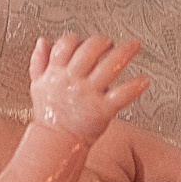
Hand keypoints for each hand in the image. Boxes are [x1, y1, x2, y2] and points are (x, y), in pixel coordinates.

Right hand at [28, 34, 146, 143]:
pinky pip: (122, 95)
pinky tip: (144, 81)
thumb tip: (43, 42)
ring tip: (135, 47)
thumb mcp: (37, 85)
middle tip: (110, 42)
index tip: (84, 40)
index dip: (77, 39)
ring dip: (124, 54)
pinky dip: (135, 87)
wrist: (56, 142)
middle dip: (102, 42)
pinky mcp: (102, 110)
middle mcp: (74, 80)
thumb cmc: (50, 114)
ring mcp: (89, 94)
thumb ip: (39, 61)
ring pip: (109, 67)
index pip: (66, 44)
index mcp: (57, 72)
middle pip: (90, 50)